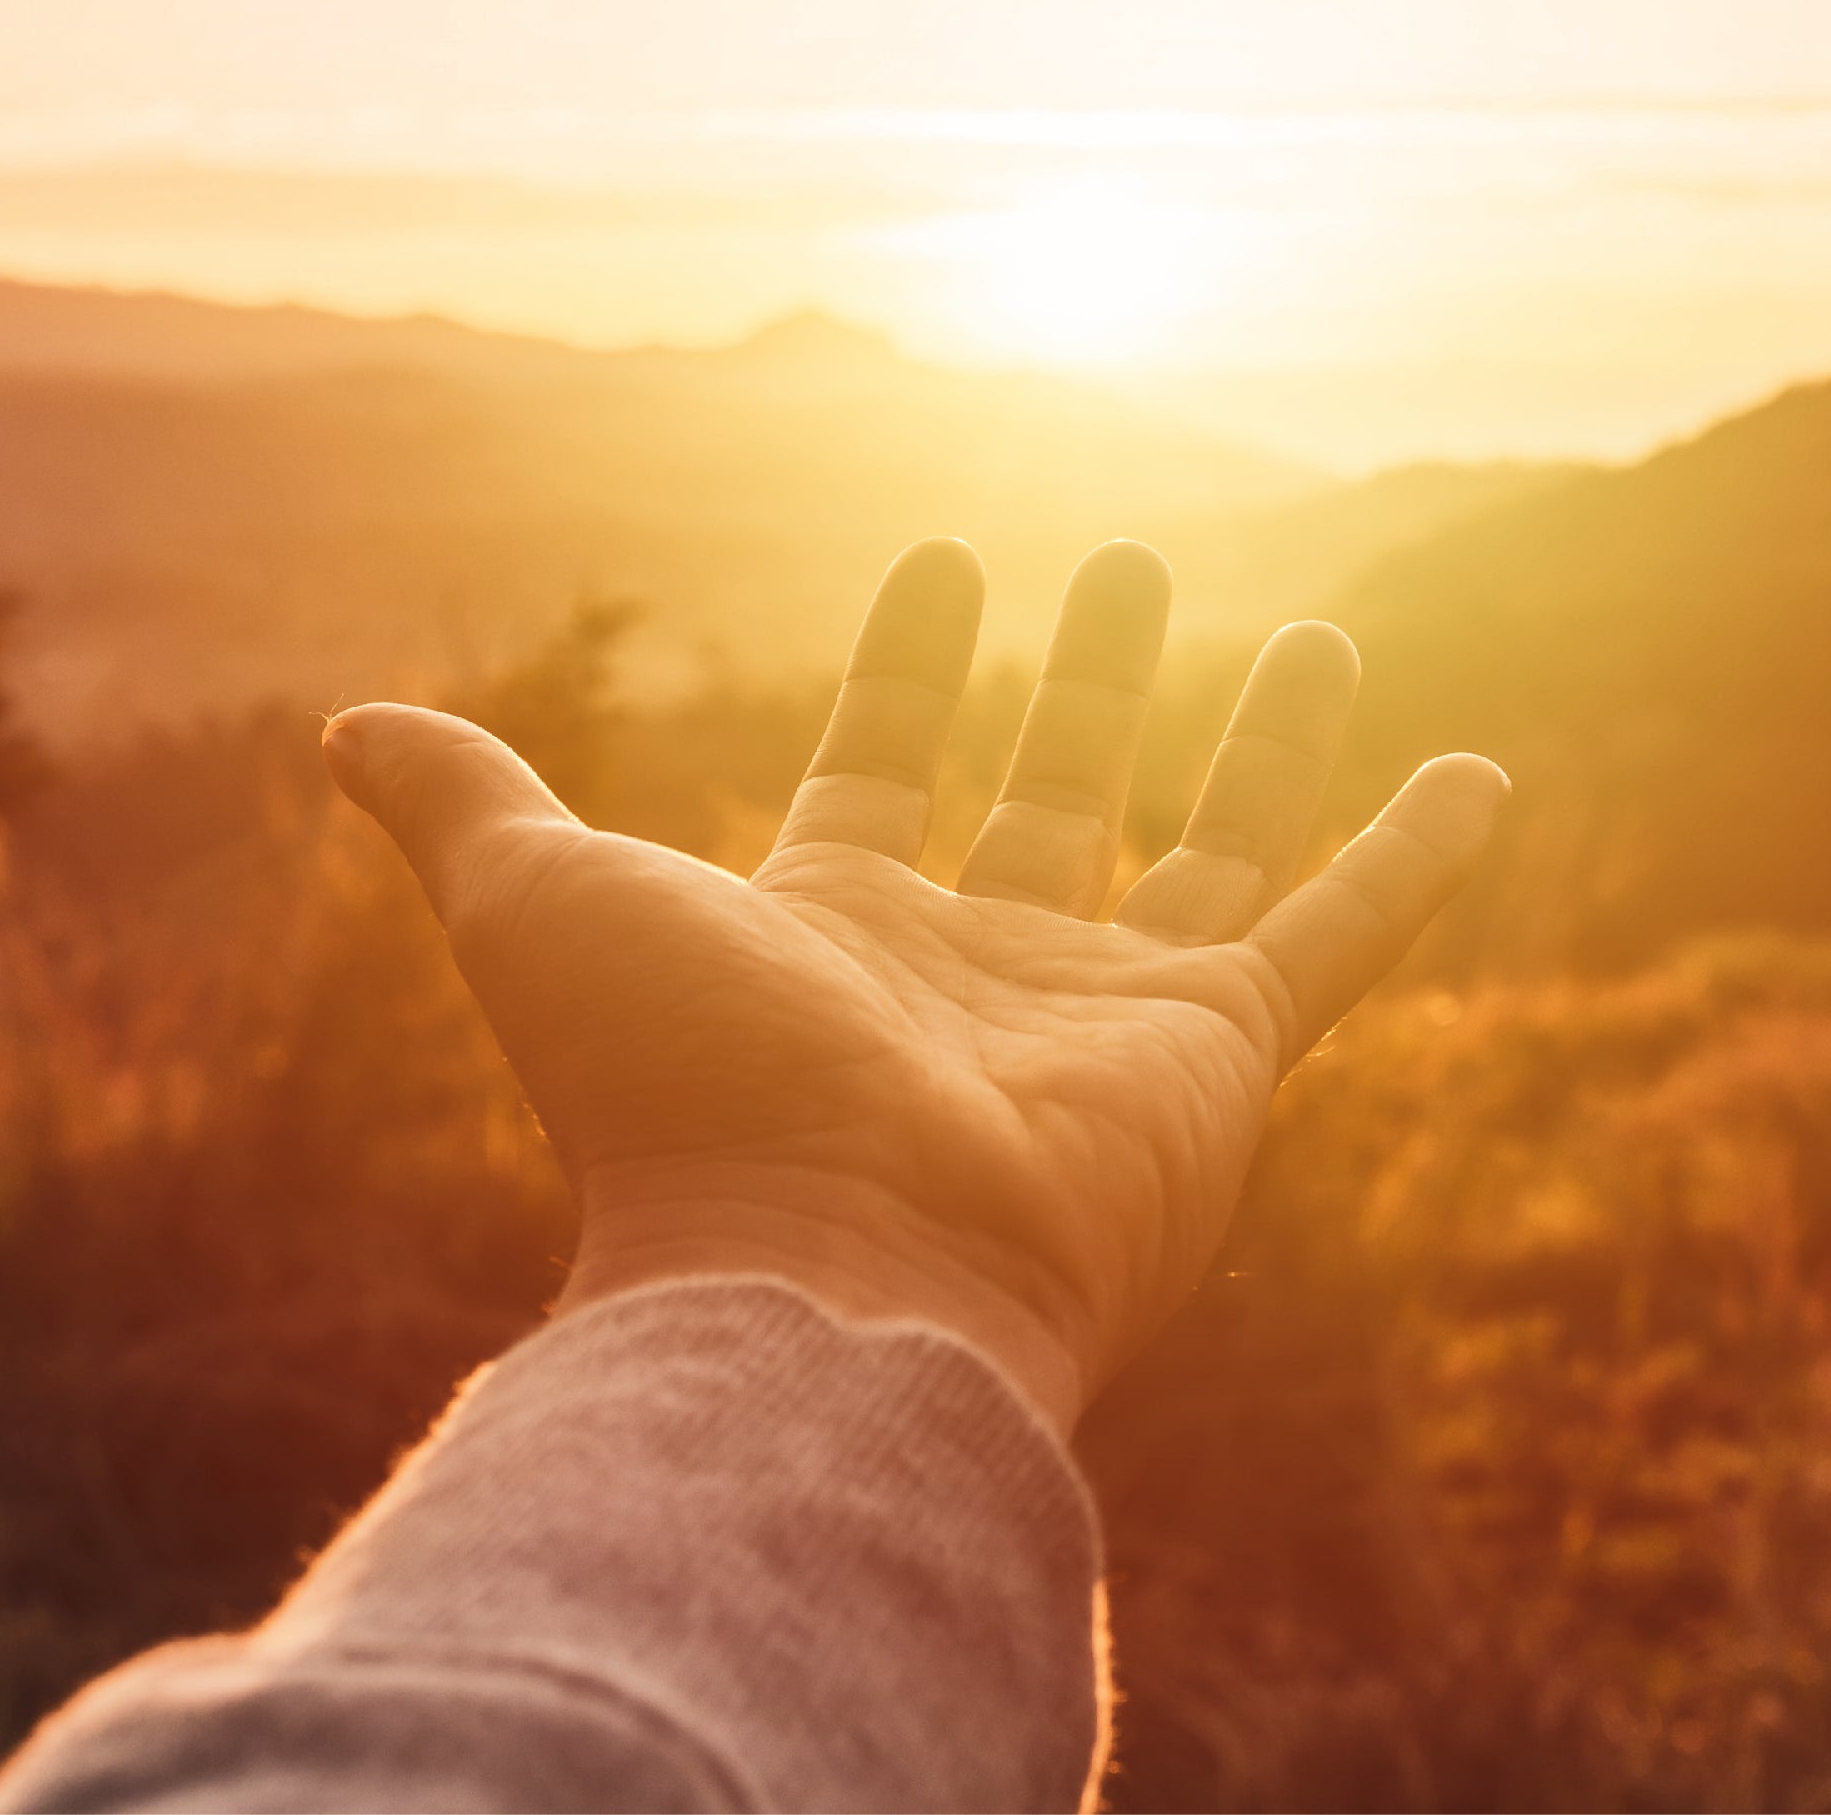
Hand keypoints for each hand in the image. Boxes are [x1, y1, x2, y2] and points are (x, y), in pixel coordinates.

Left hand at [325, 538, 1506, 1429]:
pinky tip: (1481, 772)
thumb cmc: (679, 1100)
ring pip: (1212, 848)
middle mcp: (980, 972)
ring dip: (1262, 743)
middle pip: (1055, 795)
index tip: (949, 558)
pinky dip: (1416, 856)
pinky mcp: (1222, 1054)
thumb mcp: (547, 910)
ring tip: (1319, 632)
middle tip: (1134, 562)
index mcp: (835, 932)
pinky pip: (1341, 935)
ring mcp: (1109, 1017)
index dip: (912, 663)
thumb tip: (349, 725)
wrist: (830, 1273)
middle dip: (1090, 683)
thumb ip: (472, 811)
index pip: (885, 766)